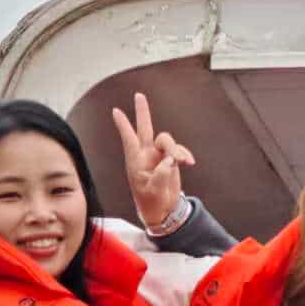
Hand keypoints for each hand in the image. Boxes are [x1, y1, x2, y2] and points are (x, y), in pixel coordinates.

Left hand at [111, 92, 194, 229]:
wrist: (163, 210)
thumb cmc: (152, 202)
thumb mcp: (154, 190)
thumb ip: (162, 173)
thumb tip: (171, 159)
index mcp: (136, 162)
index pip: (128, 139)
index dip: (123, 125)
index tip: (115, 110)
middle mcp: (146, 155)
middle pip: (144, 129)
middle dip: (142, 112)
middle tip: (139, 95)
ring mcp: (159, 156)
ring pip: (167, 140)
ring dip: (175, 148)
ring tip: (182, 161)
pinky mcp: (170, 160)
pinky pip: (178, 150)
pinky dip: (184, 154)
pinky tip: (189, 163)